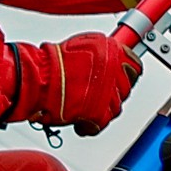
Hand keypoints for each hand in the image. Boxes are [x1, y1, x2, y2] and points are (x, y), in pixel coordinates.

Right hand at [10, 31, 140, 132]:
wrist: (36, 79)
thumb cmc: (51, 63)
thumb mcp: (82, 45)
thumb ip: (101, 53)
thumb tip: (108, 59)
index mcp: (112, 49)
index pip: (135, 64)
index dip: (126, 73)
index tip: (122, 77)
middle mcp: (114, 69)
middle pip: (126, 88)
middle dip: (113, 92)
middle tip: (99, 93)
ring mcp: (108, 92)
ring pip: (115, 107)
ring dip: (102, 108)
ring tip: (85, 105)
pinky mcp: (99, 112)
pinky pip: (102, 123)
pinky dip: (90, 125)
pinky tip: (81, 120)